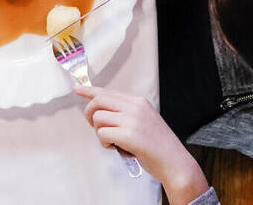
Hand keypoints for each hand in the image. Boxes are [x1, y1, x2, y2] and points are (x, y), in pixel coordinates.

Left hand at [74, 86, 208, 204]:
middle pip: (99, 101)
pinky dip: (105, 143)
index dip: (89, 90)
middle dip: (89, 114)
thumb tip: (102, 112)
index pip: (107, 92)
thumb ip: (126, 113)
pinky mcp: (129, 135)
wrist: (175, 163)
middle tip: (95, 127)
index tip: (77, 89)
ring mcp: (132, 120)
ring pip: (98, 118)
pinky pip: (102, 134)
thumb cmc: (159, 146)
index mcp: (139, 102)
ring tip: (114, 142)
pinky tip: (117, 148)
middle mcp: (135, 107)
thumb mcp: (145, 121)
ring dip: (100, 133)